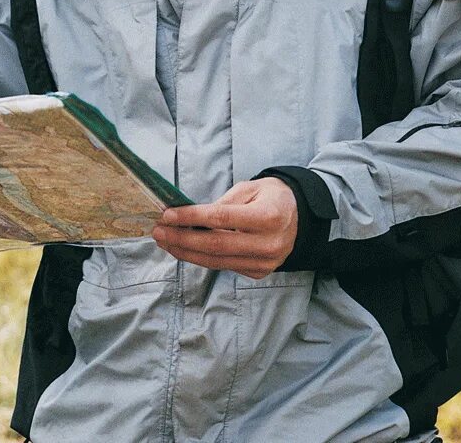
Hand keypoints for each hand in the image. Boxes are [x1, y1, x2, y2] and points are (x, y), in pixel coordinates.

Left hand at [152, 178, 298, 278]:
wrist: (302, 218)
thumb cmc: (273, 197)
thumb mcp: (252, 188)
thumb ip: (224, 202)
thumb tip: (191, 217)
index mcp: (269, 216)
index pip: (222, 218)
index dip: (192, 217)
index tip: (168, 214)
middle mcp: (269, 243)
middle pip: (215, 245)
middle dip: (181, 239)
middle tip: (158, 232)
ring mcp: (265, 262)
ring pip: (216, 261)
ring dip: (186, 252)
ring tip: (165, 242)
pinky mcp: (260, 272)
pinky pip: (224, 266)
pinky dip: (202, 258)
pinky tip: (186, 249)